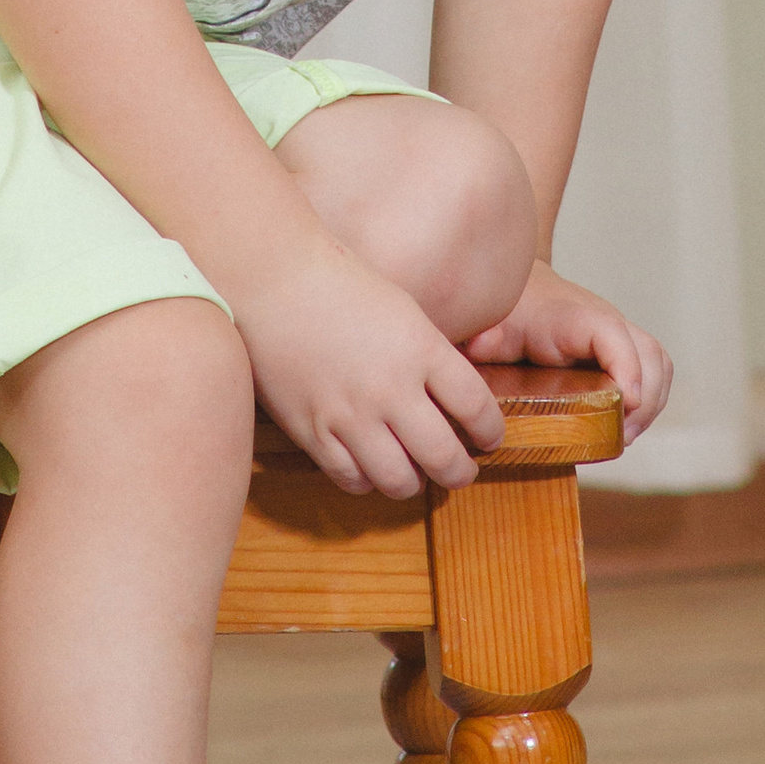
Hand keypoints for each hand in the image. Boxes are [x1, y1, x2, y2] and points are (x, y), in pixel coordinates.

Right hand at [234, 235, 506, 498]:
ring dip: (415, 484)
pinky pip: (351, 478)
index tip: (490, 438)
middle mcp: (391, 388)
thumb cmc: (339, 283)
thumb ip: (429, 355)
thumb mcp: (403, 310)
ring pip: (399, 480)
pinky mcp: (312, 431)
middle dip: (460, 472)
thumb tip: (453, 400)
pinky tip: (372, 469)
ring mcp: (350, 414)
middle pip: (443, 456)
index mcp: (422, 349)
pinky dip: (368, 481)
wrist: (273, 279)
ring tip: (418, 477)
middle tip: (462, 472)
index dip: (491, 432)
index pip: (476, 408)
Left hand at [468, 261, 673, 439]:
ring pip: (658, 362)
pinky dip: (652, 397)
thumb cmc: (508, 312)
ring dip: (653, 402)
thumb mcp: (491, 326)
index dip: (627, 367)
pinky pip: (654, 368)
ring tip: (626, 436)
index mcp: (573, 317)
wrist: (523, 291)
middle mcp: (605, 321)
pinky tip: (629, 425)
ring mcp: (619, 335)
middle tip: (623, 435)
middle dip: (646, 398)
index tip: (628, 402)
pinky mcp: (623, 350)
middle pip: (649, 353)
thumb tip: (476, 348)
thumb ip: (484, 337)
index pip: (612, 334)